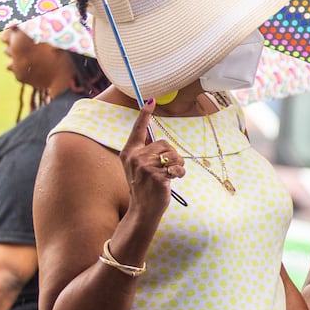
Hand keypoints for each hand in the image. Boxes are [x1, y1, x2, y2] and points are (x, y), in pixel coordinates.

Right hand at [120, 100, 181, 219]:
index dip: (145, 114)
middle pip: (164, 143)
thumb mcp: (139, 167)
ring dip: (177, 165)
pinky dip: (180, 174)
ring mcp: (145, 167)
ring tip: (170, 175)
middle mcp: (135, 157)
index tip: (150, 100)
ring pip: (173, 155)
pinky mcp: (157, 176)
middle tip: (167, 168)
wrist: (143, 209)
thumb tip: (159, 141)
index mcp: (129, 152)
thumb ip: (146, 152)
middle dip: (171, 155)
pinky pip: (177, 168)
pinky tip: (174, 180)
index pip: (138, 129)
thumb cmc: (144, 187)